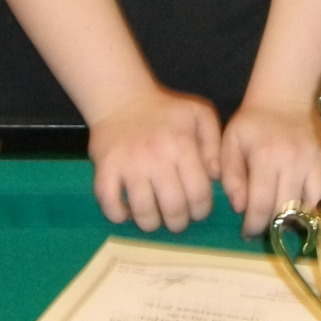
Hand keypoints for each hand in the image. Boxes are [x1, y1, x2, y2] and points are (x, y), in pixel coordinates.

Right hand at [87, 88, 221, 232]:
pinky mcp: (105, 169)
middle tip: (176, 218)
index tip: (197, 210)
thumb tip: (215, 176)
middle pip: (173, 208)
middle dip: (179, 222)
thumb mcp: (199, 114)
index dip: (201, 210)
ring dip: (152, 223)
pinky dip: (119, 215)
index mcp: (181, 145)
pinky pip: (110, 205)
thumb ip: (214, 143)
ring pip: (143, 212)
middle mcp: (156, 156)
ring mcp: (129, 164)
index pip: (198, 194)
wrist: (122, 97)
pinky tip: (127, 210)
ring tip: (154, 216)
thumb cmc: (165, 110)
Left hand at [221, 100, 320, 236]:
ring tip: (287, 211)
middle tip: (267, 223)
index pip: (262, 206)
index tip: (248, 233)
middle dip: (275, 224)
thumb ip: (230, 176)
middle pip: (288, 211)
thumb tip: (240, 207)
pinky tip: (309, 195)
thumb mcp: (231, 142)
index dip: (254, 227)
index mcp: (267, 157)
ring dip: (299, 214)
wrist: (286, 96)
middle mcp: (296, 162)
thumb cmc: (254, 123)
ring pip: (313, 206)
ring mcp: (318, 161)